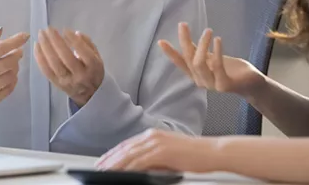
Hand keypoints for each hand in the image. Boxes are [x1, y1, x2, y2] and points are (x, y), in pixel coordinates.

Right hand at [0, 27, 28, 108]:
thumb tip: (0, 30)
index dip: (14, 41)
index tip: (26, 35)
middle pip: (7, 63)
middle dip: (17, 55)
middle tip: (18, 52)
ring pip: (10, 76)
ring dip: (15, 68)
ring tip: (11, 64)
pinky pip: (8, 90)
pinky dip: (12, 81)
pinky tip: (8, 76)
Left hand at [34, 27, 104, 106]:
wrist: (90, 94)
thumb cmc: (93, 70)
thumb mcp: (97, 56)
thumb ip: (88, 43)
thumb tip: (75, 33)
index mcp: (93, 66)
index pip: (83, 52)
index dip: (73, 40)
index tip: (65, 29)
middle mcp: (80, 75)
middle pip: (66, 57)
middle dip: (56, 41)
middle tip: (48, 29)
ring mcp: (67, 81)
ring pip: (54, 64)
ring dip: (45, 48)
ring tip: (41, 35)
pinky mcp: (57, 84)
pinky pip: (46, 71)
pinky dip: (40, 58)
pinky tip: (37, 46)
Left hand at [96, 129, 219, 171]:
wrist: (211, 152)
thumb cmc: (194, 155)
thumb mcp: (170, 155)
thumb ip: (154, 158)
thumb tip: (139, 168)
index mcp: (154, 134)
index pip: (128, 144)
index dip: (114, 153)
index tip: (103, 161)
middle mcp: (153, 135)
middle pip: (125, 148)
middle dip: (109, 159)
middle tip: (97, 168)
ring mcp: (156, 142)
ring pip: (128, 155)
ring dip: (114, 164)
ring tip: (103, 172)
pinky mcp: (161, 151)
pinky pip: (139, 161)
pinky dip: (127, 168)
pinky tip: (119, 174)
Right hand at [158, 23, 263, 96]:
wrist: (251, 83)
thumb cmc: (230, 69)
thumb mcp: (211, 58)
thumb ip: (199, 52)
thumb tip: (185, 39)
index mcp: (196, 74)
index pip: (180, 63)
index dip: (170, 53)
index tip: (161, 41)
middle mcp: (201, 81)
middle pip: (188, 60)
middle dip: (184, 41)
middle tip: (182, 24)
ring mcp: (212, 85)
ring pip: (199, 63)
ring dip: (202, 45)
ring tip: (208, 30)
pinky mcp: (225, 85)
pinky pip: (217, 67)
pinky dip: (216, 51)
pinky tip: (218, 39)